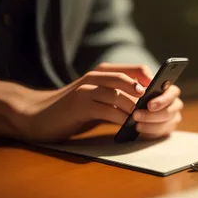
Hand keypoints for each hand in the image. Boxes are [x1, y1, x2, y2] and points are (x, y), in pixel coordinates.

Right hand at [22, 64, 150, 141]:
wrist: (38, 115)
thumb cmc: (70, 110)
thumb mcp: (95, 101)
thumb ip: (114, 99)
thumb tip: (141, 106)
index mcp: (101, 73)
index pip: (134, 70)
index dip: (149, 80)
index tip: (160, 94)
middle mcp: (94, 77)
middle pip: (129, 78)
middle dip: (146, 94)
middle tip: (157, 109)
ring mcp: (86, 89)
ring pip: (119, 92)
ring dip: (135, 107)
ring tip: (145, 119)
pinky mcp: (79, 105)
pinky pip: (107, 109)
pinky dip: (121, 119)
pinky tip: (128, 127)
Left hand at [132, 85, 182, 139]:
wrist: (137, 107)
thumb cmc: (140, 94)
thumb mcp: (140, 86)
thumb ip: (142, 85)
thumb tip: (139, 89)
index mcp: (171, 91)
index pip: (172, 94)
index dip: (161, 100)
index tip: (149, 105)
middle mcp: (175, 105)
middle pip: (168, 112)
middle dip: (151, 115)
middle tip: (136, 115)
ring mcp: (173, 119)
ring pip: (165, 125)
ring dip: (149, 126)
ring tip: (136, 125)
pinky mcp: (167, 130)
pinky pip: (160, 134)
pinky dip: (149, 133)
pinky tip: (139, 131)